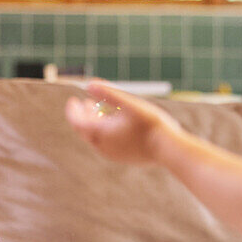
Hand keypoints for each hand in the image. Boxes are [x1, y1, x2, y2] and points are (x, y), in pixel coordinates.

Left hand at [65, 79, 184, 163]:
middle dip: (84, 115)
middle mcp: (102, 146)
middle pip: (85, 129)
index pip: (76, 122)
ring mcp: (111, 154)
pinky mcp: (122, 157)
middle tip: (85, 102)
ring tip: (100, 110)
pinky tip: (115, 124)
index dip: (72, 110)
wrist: (169, 149)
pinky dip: (105, 132)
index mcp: (100, 132)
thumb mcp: (129, 103)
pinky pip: (106, 144)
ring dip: (95, 123)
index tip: (73, 100)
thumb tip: (89, 84)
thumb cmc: (150, 123)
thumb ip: (109, 93)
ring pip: (95, 137)